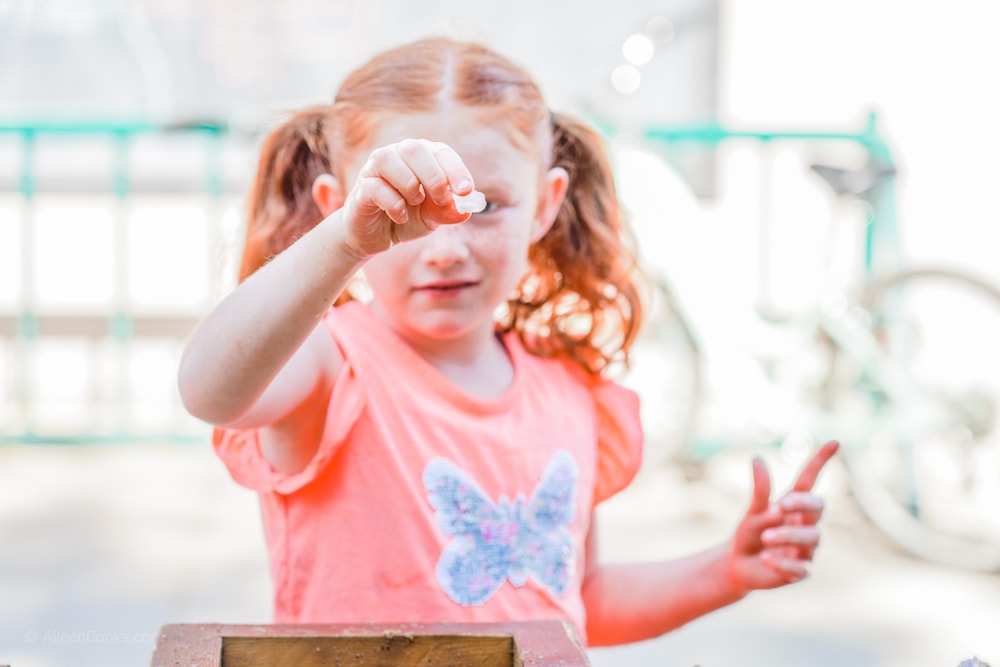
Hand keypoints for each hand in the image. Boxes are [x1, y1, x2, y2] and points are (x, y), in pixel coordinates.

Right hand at [339, 139, 476, 256]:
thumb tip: (465, 211)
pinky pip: (375, 188)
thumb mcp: (433, 217)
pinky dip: (393, 204)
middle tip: (442, 199)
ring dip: (409, 185)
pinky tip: (400, 216)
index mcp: (422, 156)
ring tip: (415, 204)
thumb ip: (448, 212)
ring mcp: (375, 168)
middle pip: (414, 149)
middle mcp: (397, 155)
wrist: (377, 236)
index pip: (441, 152)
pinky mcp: (361, 187)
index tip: (466, 191)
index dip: (456, 170)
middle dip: (433, 176)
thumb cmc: (408, 218)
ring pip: (389, 161)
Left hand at [727, 440, 838, 593]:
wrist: (739, 565)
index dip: (821, 461)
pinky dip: (783, 562)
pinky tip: (766, 559)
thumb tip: (758, 458)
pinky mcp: (801, 571)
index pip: (810, 480)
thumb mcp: (753, 511)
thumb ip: (760, 489)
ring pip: (812, 537)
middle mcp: (805, 524)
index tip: (835, 442)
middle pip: (817, 508)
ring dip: (788, 536)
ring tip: (765, 538)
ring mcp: (806, 548)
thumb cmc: (750, 533)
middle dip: (802, 504)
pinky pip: (801, 567)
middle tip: (780, 506)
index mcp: (794, 506)